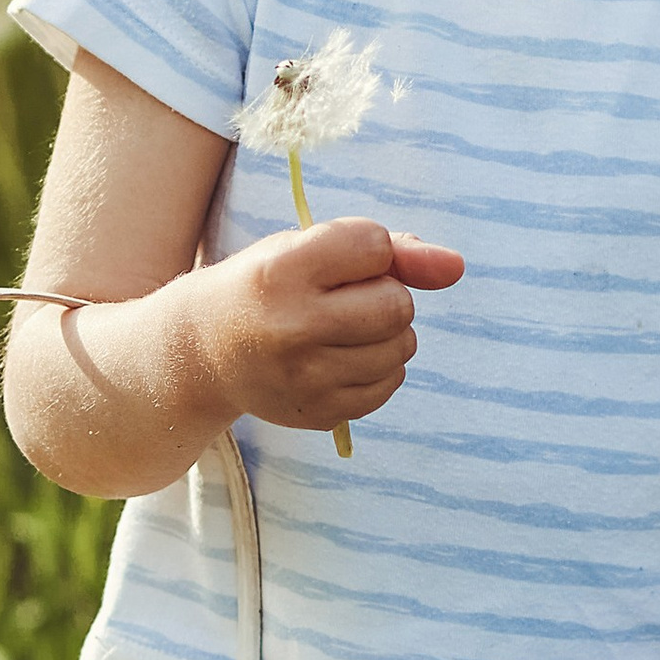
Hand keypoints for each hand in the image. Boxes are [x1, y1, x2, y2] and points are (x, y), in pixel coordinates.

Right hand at [195, 217, 462, 435]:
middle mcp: (291, 327)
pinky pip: (391, 384)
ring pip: (402, 347)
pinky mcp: (319, 413)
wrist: (204, 351)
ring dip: (388, 333)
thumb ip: (389, 248)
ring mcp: (305, 378)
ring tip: (345, 328)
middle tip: (347, 298)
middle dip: (387, 295)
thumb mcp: (309, 248)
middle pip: (397, 306)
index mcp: (282, 271)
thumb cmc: (267, 286)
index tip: (337, 260)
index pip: (374, 246)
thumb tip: (456, 267)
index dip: (369, 249)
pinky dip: (381, 367)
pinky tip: (344, 357)